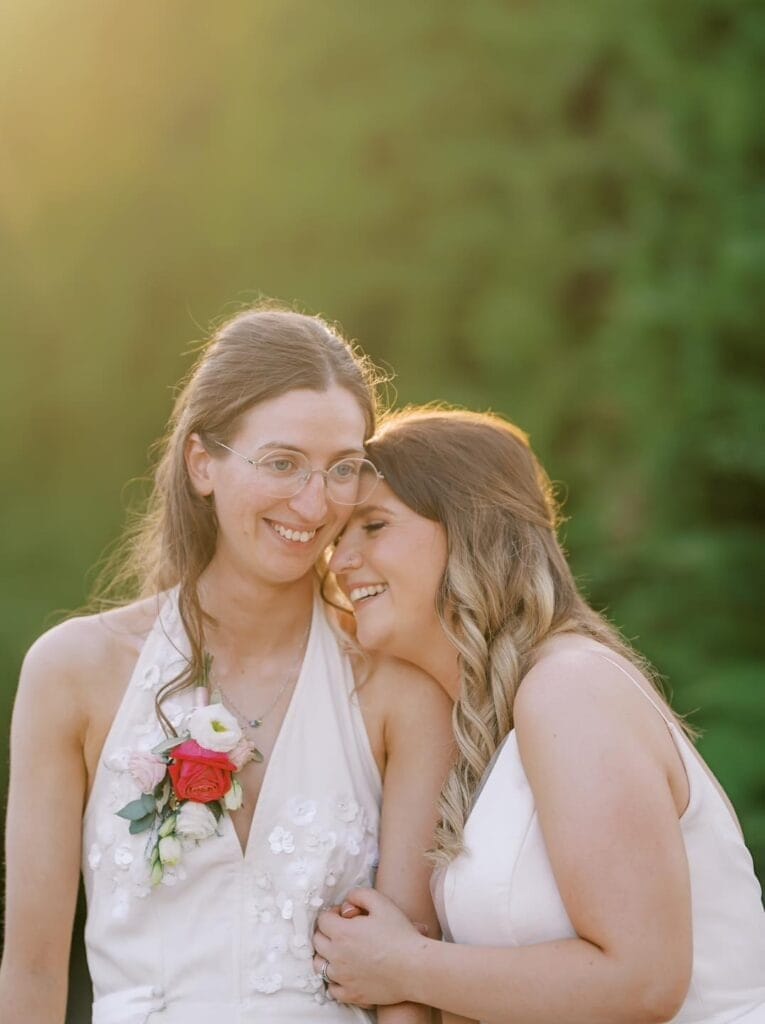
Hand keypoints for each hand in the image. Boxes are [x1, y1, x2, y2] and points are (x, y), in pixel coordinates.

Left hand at [313, 887, 424, 1006]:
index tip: (345, 916)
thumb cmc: (400, 935)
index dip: (332, 914)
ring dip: (327, 956)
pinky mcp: (351, 994)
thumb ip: (359, 894)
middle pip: (317, 941)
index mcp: (342, 933)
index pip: (322, 920)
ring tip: (342, 952)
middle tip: (343, 931)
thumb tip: (347, 900)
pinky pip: (332, 988)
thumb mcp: (381, 902)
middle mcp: (337, 956)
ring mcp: (342, 977)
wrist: (415, 968)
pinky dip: (335, 980)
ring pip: (320, 965)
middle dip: (327, 932)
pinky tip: (347, 972)